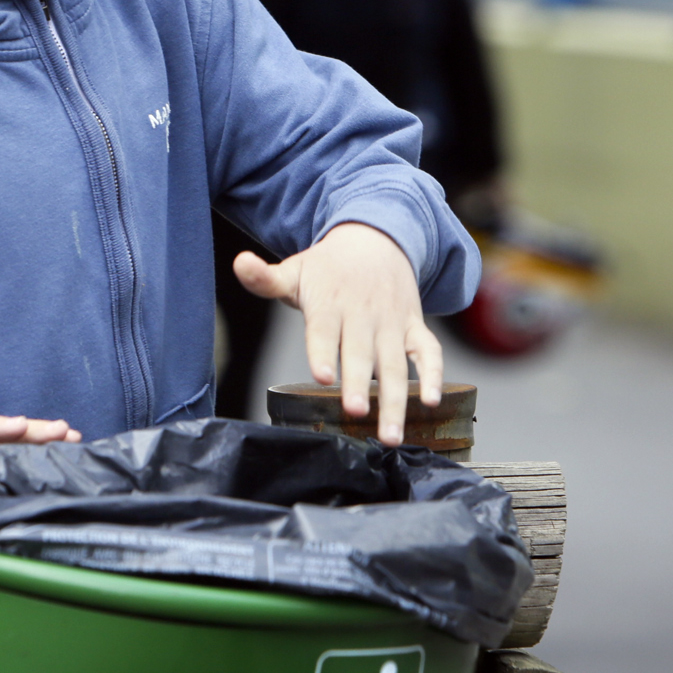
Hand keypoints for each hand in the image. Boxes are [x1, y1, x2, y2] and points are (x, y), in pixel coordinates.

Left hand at [233, 221, 441, 442]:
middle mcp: (363, 314)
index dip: (323, 352)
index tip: (324, 377)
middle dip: (360, 384)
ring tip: (392, 434)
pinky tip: (432, 402)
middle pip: (361, 352)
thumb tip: (239, 263)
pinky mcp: (414, 326)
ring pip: (396, 363)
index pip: (324, 329)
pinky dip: (434, 375)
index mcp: (330, 303)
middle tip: (357, 413)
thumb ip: (264, 278)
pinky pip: (429, 351)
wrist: (375, 239)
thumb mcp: (294, 269)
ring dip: (396, 398)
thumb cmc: (327, 267)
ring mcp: (391, 322)